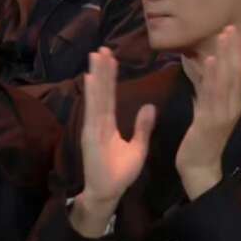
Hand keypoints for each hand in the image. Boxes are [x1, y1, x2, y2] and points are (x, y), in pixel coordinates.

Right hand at [76, 48, 155, 226]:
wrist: (107, 193)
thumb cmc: (119, 174)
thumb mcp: (137, 148)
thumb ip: (141, 128)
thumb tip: (149, 106)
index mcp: (106, 125)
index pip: (109, 96)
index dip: (110, 78)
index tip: (111, 58)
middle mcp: (96, 122)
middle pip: (100, 92)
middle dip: (101, 70)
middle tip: (102, 48)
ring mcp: (92, 127)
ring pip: (96, 97)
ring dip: (96, 76)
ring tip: (97, 56)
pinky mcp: (91, 135)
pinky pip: (93, 111)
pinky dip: (91, 95)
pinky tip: (91, 79)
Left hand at [176, 26, 240, 198]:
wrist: (198, 167)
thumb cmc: (199, 140)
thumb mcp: (203, 110)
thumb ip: (204, 92)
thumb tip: (201, 71)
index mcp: (231, 103)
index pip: (236, 73)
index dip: (234, 52)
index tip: (231, 32)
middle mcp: (232, 105)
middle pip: (236, 72)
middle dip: (233, 49)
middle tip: (231, 27)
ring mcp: (223, 113)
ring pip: (227, 80)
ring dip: (225, 56)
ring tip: (223, 36)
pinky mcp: (211, 120)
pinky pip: (212, 95)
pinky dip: (211, 76)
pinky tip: (209, 61)